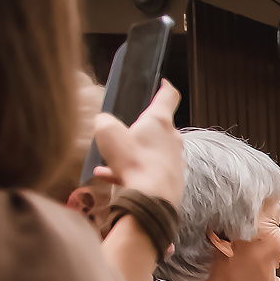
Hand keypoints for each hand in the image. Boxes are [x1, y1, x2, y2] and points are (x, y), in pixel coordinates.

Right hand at [90, 80, 184, 204]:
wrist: (152, 198)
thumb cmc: (132, 160)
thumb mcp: (107, 132)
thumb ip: (104, 121)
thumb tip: (104, 122)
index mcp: (160, 121)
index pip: (168, 96)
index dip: (164, 87)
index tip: (162, 82)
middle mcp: (173, 139)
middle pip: (158, 127)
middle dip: (140, 129)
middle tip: (122, 132)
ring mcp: (175, 161)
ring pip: (149, 152)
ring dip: (130, 154)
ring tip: (107, 161)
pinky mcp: (172, 180)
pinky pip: (147, 172)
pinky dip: (130, 172)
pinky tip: (108, 177)